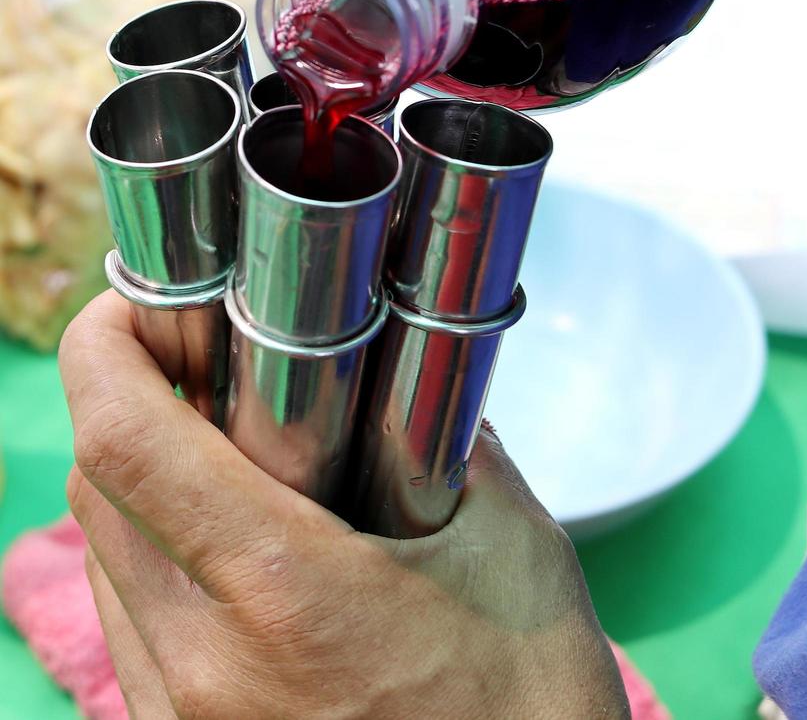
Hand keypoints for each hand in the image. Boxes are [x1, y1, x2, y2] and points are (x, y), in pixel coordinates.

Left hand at [60, 291, 629, 718]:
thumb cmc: (530, 706)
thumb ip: (453, 447)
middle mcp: (202, 665)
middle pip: (100, 492)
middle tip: (199, 359)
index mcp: (285, 595)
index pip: (130, 445)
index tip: (136, 303)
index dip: (108, 351)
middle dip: (128, 403)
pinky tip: (227, 538)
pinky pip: (130, 626)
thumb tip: (413, 380)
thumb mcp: (513, 550)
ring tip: (219, 442)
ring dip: (139, 482)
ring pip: (104, 559)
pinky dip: (153, 555)